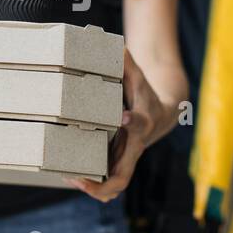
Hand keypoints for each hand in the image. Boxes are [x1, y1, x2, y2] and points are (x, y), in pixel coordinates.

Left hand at [63, 48, 161, 202]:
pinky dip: (94, 188)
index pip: (140, 123)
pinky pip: (109, 183)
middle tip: (82, 179)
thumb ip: (126, 63)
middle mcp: (136, 146)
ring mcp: (128, 159)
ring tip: (71, 179)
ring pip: (116, 185)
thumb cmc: (144, 94)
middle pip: (126, 173)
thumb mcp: (139, 76)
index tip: (123, 117)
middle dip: (106, 181)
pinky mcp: (120, 164)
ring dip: (96, 189)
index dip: (132, 121)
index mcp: (141, 121)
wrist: (162, 114)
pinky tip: (71, 179)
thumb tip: (114, 43)